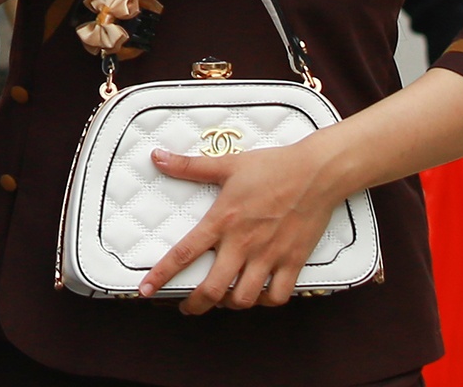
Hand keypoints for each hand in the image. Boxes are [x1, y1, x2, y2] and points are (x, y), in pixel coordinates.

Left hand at [138, 138, 347, 313]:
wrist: (316, 173)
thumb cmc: (271, 167)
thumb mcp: (226, 164)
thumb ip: (189, 166)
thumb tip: (156, 157)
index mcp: (222, 220)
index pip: (185, 253)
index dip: (162, 275)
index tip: (146, 290)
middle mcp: (243, 244)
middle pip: (213, 288)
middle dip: (195, 304)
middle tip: (187, 307)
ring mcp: (270, 256)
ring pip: (244, 298)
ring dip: (228, 304)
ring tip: (221, 300)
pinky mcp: (293, 262)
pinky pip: (277, 296)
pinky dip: (264, 302)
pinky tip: (256, 295)